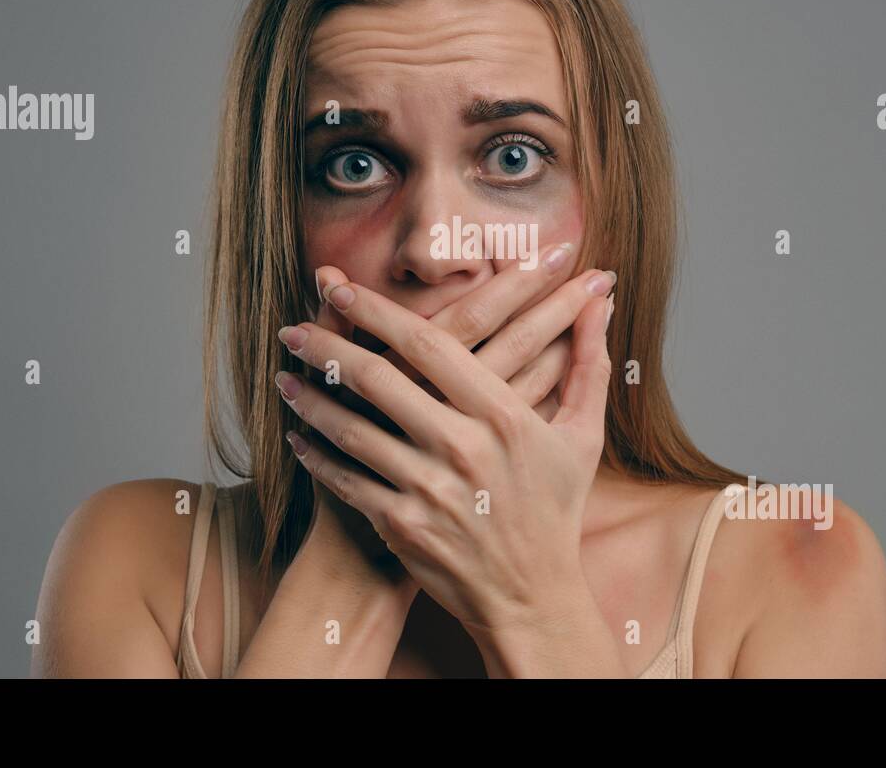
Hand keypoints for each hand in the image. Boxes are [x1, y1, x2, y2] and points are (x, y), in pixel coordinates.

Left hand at [274, 267, 615, 638]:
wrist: (534, 597)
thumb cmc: (556, 508)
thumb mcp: (583, 434)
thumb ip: (589, 361)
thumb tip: (602, 297)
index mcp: (503, 414)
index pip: (428, 343)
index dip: (376, 310)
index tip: (339, 287)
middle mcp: (462, 446)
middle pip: (378, 378)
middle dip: (326, 347)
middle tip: (292, 328)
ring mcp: (430, 488)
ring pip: (351, 429)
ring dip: (309, 400)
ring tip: (283, 377)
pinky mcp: (403, 525)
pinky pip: (346, 480)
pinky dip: (317, 456)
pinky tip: (297, 437)